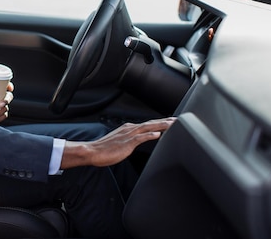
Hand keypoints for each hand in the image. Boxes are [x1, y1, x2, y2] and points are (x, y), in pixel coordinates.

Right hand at [61, 117, 175, 168]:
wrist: (93, 151)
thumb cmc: (104, 149)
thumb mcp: (119, 143)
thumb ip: (130, 141)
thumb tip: (138, 141)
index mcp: (128, 129)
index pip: (147, 124)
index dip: (160, 122)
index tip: (170, 121)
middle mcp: (129, 129)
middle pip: (151, 123)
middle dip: (165, 121)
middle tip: (178, 119)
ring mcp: (128, 135)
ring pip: (148, 127)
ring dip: (161, 125)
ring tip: (172, 124)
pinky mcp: (127, 142)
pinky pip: (140, 137)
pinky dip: (149, 135)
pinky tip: (158, 134)